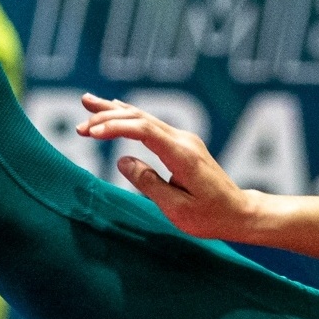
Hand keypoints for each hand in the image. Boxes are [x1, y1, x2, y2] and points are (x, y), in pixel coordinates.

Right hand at [76, 94, 259, 240]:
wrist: (239, 212)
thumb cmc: (210, 216)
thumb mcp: (177, 209)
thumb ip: (149, 184)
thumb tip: (122, 160)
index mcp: (182, 154)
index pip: (144, 130)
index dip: (115, 128)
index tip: (91, 134)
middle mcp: (183, 140)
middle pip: (141, 118)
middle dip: (107, 119)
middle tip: (79, 127)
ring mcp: (184, 139)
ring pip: (144, 117)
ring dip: (114, 111)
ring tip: (87, 101)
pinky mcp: (182, 144)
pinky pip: (150, 125)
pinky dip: (129, 116)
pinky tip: (114, 108)